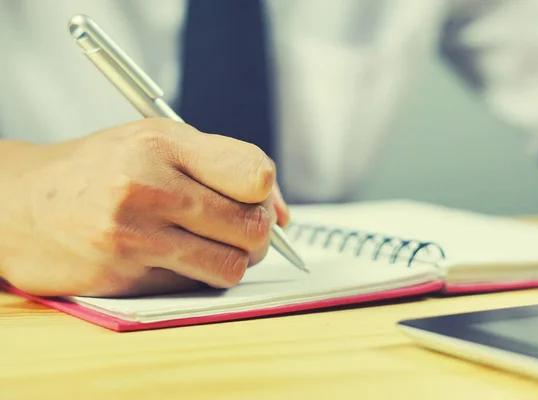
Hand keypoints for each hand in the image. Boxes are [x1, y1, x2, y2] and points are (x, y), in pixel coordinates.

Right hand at [0, 118, 289, 296]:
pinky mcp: (124, 274)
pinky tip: (178, 256)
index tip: (256, 199)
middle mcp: (148, 185)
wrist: (18, 204)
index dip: (266, 193)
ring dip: (234, 259)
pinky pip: (196, 284)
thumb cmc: (100, 168)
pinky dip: (200, 274)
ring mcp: (134, 234)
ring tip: (212, 244)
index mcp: (162, 142)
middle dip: (259, 233)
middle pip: (252, 225)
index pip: (254, 174)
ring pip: (232, 265)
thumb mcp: (156, 142)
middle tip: (241, 228)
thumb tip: (284, 216)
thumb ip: (224, 167)